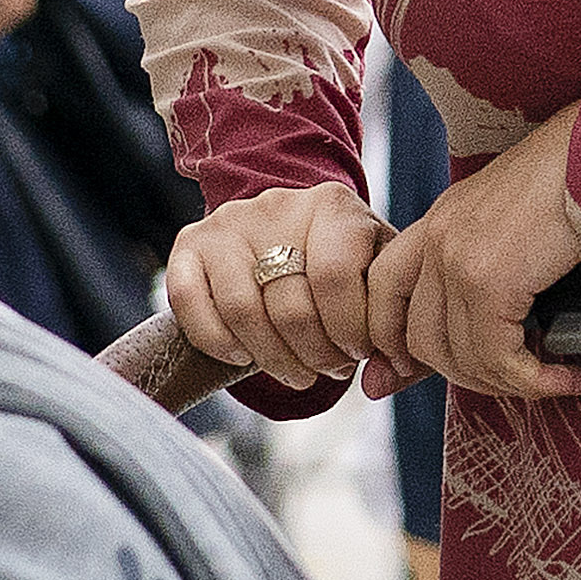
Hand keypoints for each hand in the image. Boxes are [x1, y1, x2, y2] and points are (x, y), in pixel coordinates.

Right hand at [163, 180, 387, 396]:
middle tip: (329, 368)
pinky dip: (216, 341)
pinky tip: (244, 355)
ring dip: (272, 358)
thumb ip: (392, 321)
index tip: (359, 352)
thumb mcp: (377, 274)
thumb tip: (386, 376)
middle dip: (315, 354)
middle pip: (289, 305)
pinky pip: (188, 301)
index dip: (349, 331)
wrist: (292, 230)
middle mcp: (275, 204)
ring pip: (241, 311)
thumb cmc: (344, 262)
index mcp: (333, 204)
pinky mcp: (188, 244)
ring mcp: (226, 223)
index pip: (335, 278)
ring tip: (296, 371)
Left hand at [360, 106, 580, 404]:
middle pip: (418, 339)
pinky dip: (533, 381)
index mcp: (438, 219)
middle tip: (513, 381)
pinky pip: (498, 358)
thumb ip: (482, 268)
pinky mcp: (488, 282)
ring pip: (457, 357)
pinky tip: (567, 378)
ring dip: (507, 384)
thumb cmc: (576, 183)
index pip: (383, 293)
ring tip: (551, 381)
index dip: (395, 341)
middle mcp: (437, 238)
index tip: (431, 371)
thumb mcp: (512, 223)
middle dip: (464, 376)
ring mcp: (456, 260)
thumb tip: (477, 319)